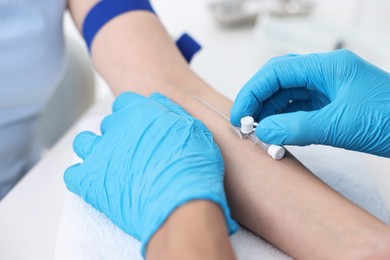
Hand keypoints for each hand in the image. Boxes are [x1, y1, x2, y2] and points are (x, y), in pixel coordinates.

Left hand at [64, 92, 237, 254]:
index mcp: (139, 112)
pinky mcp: (90, 181)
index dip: (133, 115)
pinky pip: (73, 175)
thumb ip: (171, 111)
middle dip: (118, 134)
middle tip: (134, 152)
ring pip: (84, 142)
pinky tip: (99, 185)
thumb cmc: (192, 167)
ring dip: (94, 150)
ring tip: (110, 164)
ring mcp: (100, 154)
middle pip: (109, 124)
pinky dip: (82, 179)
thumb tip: (155, 99)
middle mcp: (116, 129)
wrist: (180, 203)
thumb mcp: (193, 130)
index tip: (140, 127)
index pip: (125, 103)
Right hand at [230, 50, 389, 156]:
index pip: (276, 72)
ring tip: (258, 133)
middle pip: (278, 81)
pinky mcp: (330, 106)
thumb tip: (263, 131)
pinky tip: (276, 134)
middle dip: (257, 102)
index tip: (239, 116)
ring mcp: (327, 89)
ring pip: (287, 96)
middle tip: (244, 125)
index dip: (251, 92)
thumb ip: (296, 128)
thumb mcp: (339, 125)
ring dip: (269, 113)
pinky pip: (298, 109)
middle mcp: (324, 74)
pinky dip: (283, 121)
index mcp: (326, 67)